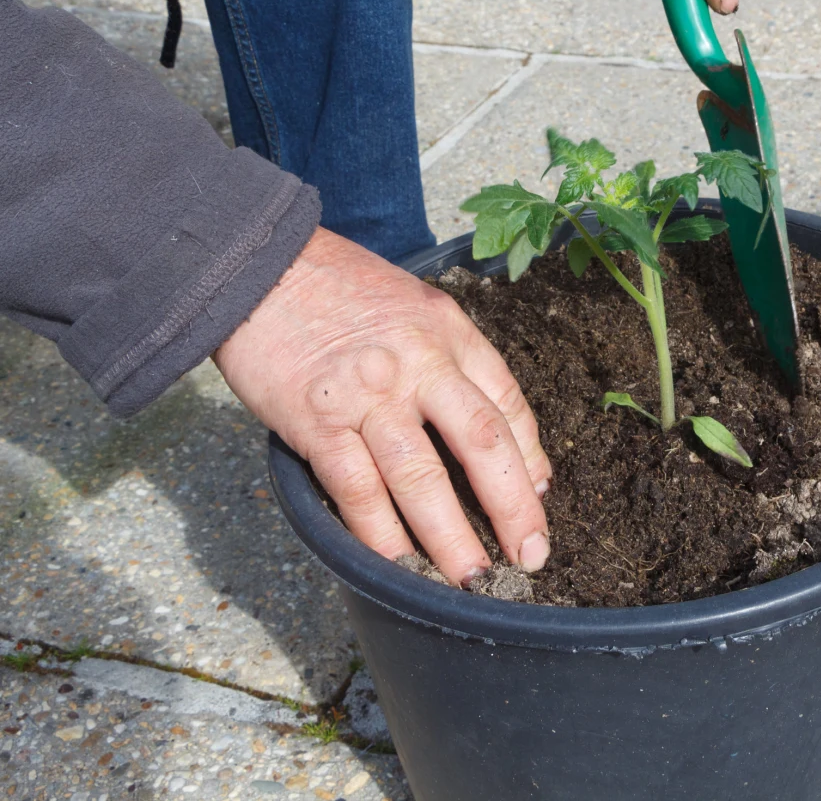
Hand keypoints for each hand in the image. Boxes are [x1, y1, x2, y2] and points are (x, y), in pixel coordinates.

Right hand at [214, 228, 552, 584]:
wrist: (256, 264)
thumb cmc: (340, 287)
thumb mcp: (417, 307)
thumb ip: (457, 363)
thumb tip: (498, 435)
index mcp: (449, 333)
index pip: (507, 404)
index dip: (531, 461)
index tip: (540, 503)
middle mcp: (419, 364)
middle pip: (483, 444)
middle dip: (513, 508)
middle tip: (530, 558)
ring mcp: (368, 395)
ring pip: (422, 478)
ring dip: (450, 538)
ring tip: (471, 581)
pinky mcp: (317, 422)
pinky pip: (357, 490)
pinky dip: (379, 534)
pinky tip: (398, 566)